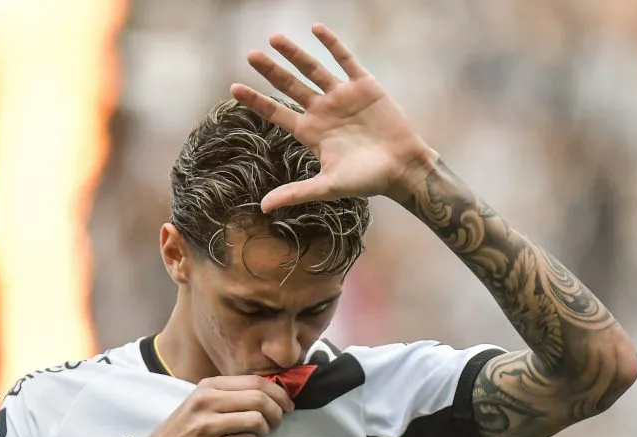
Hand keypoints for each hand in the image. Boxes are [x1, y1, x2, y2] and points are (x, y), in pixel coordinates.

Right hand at [124, 375, 293, 436]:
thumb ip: (228, 395)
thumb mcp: (199, 403)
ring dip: (266, 429)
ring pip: (256, 420)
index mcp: (207, 387)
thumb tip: (269, 392)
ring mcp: (206, 426)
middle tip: (279, 421)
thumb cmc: (181, 432)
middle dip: (278, 411)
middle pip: (259, 398)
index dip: (279, 392)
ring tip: (261, 434)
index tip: (287, 404)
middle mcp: (206, 402)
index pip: (255, 381)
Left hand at [230, 23, 435, 210]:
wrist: (402, 168)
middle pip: (290, 85)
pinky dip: (331, 44)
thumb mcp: (328, 187)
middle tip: (250, 55)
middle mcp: (322, 111)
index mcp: (310, 132)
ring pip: (313, 69)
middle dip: (270, 70)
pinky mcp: (364, 86)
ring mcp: (342, 97)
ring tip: (274, 38)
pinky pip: (345, 60)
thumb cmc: (366, 180)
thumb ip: (296, 193)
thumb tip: (263, 207)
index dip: (256, 100)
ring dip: (294, 53)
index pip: (276, 112)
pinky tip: (316, 29)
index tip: (234, 87)